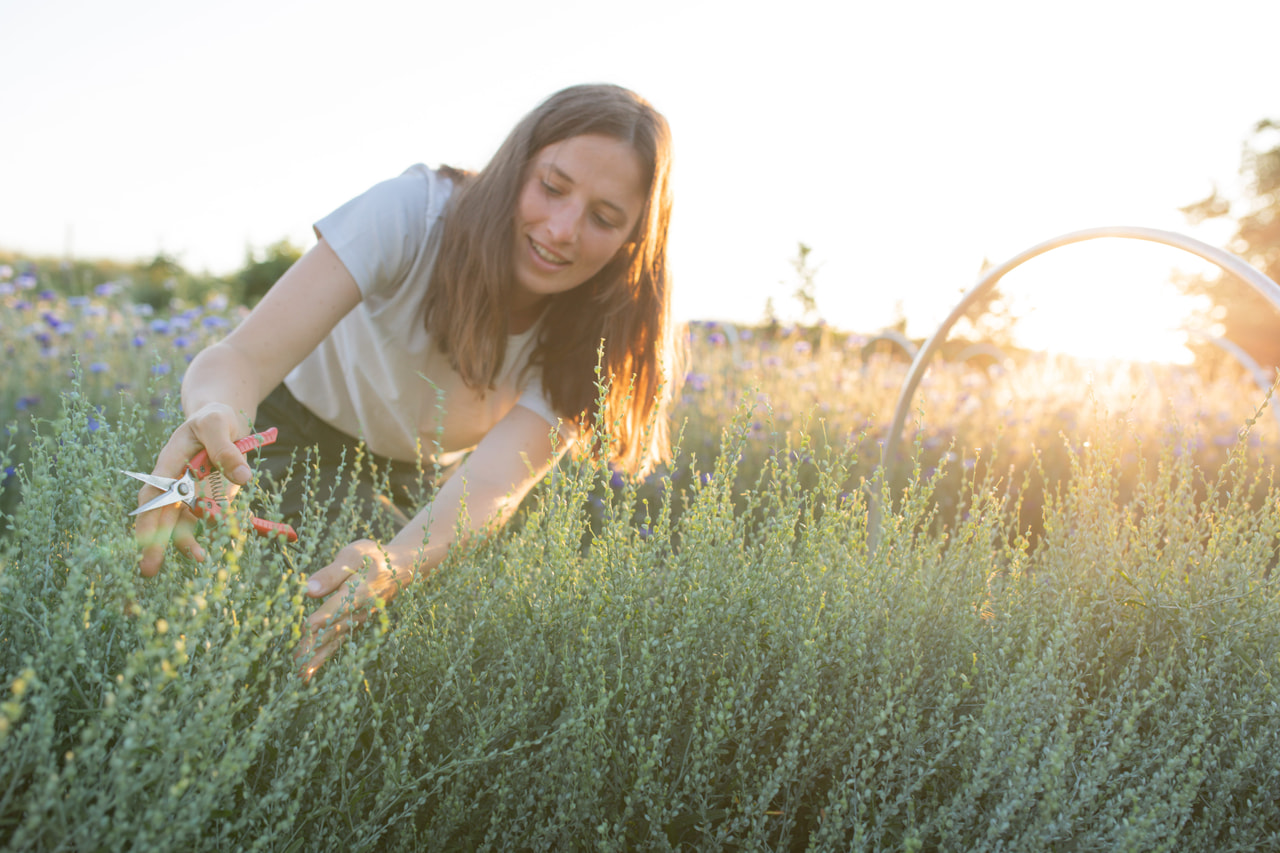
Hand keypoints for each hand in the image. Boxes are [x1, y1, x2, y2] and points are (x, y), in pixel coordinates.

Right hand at [134, 403, 254, 576]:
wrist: (222, 421)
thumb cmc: (214, 419)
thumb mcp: (218, 424)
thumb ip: (227, 449)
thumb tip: (243, 477)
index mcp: (169, 462)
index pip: (155, 491)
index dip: (149, 515)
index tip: (147, 536)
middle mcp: (174, 482)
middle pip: (160, 515)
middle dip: (154, 542)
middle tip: (148, 569)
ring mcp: (190, 494)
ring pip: (181, 524)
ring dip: (185, 544)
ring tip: (199, 559)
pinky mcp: (207, 501)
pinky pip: (204, 523)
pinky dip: (209, 536)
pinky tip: (216, 550)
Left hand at [295, 539, 412, 679]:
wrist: (400, 569)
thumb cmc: (372, 557)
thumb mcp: (353, 555)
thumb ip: (331, 573)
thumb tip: (309, 589)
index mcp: (360, 591)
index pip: (339, 605)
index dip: (324, 616)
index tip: (308, 629)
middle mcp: (359, 611)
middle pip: (334, 630)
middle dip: (315, 647)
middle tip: (296, 665)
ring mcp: (358, 621)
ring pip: (335, 641)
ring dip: (317, 658)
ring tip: (300, 676)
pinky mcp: (354, 626)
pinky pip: (338, 644)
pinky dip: (324, 658)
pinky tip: (310, 671)